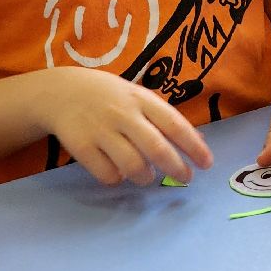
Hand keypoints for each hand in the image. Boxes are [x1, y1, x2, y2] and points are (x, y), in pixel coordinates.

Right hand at [37, 67, 212, 186]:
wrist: (63, 91)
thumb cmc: (111, 96)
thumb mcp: (139, 97)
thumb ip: (164, 117)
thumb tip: (198, 140)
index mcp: (142, 99)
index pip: (174, 124)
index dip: (193, 146)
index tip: (207, 163)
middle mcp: (123, 114)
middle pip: (156, 148)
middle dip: (176, 167)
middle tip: (186, 178)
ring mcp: (101, 130)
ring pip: (132, 165)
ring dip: (146, 177)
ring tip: (148, 175)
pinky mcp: (81, 146)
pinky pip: (107, 174)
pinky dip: (118, 179)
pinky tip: (119, 173)